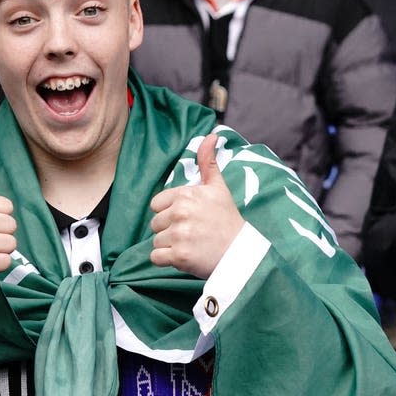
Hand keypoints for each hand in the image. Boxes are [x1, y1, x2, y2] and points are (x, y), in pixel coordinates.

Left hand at [150, 133, 243, 278]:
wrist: (240, 253)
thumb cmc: (227, 220)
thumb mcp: (218, 187)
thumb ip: (208, 162)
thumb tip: (211, 134)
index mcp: (185, 195)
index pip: (156, 205)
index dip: (169, 213)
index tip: (188, 218)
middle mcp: (181, 213)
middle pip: (155, 224)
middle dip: (169, 231)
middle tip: (192, 234)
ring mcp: (179, 235)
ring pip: (156, 241)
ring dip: (169, 246)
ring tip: (191, 245)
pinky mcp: (178, 256)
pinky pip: (156, 258)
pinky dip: (166, 261)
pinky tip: (184, 257)